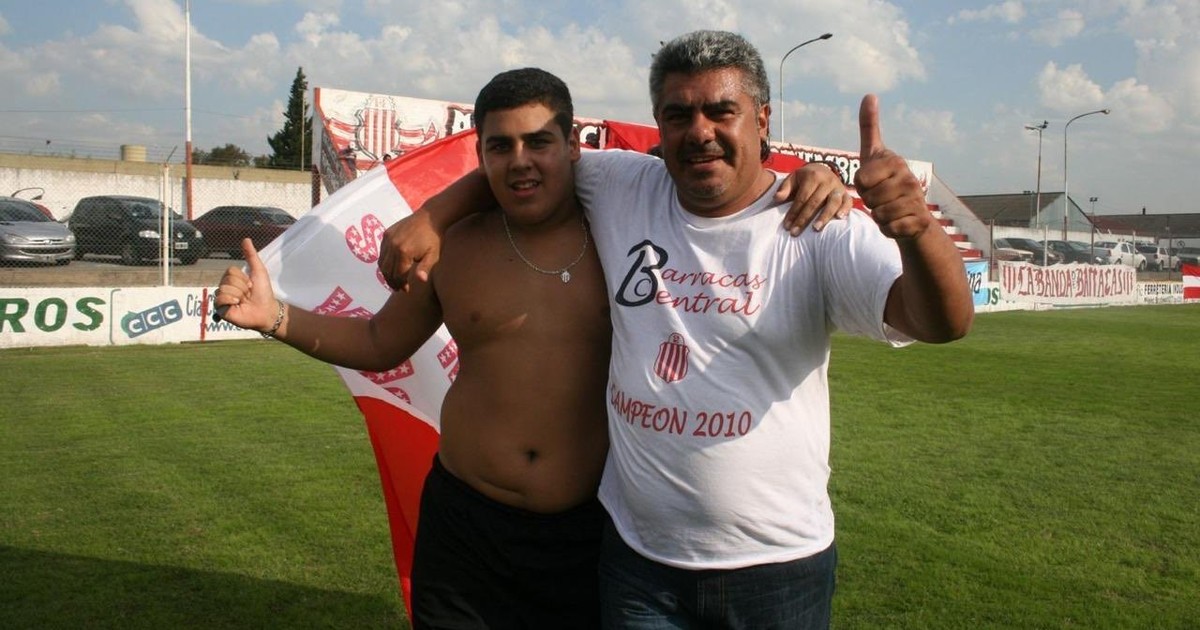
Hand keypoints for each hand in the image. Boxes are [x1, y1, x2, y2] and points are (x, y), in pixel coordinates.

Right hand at [213, 238, 277, 331]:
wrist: (266, 310)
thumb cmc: (263, 292)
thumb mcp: (258, 271)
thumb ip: (251, 255)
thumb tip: (246, 239)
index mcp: (231, 279)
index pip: (231, 271)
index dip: (244, 278)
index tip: (251, 285)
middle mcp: (225, 287)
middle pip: (228, 279)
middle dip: (242, 287)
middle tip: (248, 295)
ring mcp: (222, 299)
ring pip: (225, 288)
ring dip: (239, 295)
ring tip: (244, 301)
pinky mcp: (220, 309)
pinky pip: (220, 299)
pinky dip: (232, 301)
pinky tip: (237, 306)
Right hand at [378, 211, 441, 292]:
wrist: (430, 218)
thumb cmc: (434, 238)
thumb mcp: (433, 255)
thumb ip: (425, 268)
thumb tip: (421, 280)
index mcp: (404, 252)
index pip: (398, 275)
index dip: (401, 285)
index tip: (406, 290)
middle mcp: (393, 246)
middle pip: (388, 271)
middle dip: (393, 282)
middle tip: (399, 288)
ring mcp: (388, 239)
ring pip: (382, 263)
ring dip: (386, 273)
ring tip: (394, 280)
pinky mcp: (386, 234)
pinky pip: (381, 252)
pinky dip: (384, 262)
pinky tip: (392, 266)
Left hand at [774, 162, 851, 234]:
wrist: (822, 170)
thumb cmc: (804, 178)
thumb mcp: (793, 178)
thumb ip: (785, 188)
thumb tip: (777, 198)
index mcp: (812, 176)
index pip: (802, 198)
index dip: (794, 212)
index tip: (787, 226)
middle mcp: (827, 181)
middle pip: (815, 202)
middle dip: (804, 219)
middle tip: (795, 232)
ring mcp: (838, 187)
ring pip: (832, 202)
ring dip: (824, 216)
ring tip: (816, 229)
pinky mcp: (846, 193)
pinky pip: (848, 202)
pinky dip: (845, 209)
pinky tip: (839, 218)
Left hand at [853, 94, 932, 240]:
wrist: (912, 216)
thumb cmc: (886, 183)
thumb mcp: (874, 155)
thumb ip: (869, 128)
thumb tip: (869, 94)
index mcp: (895, 162)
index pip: (860, 179)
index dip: (862, 185)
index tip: (874, 182)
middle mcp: (909, 178)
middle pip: (868, 197)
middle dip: (870, 202)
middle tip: (882, 198)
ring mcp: (916, 200)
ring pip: (877, 214)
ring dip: (878, 216)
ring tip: (889, 209)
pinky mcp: (918, 221)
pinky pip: (888, 228)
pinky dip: (888, 229)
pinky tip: (897, 222)